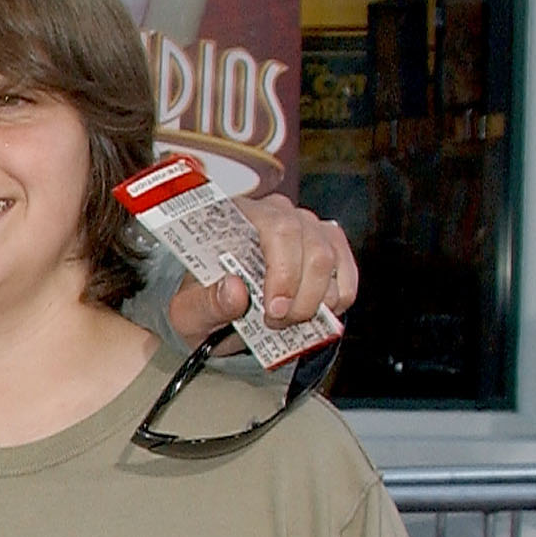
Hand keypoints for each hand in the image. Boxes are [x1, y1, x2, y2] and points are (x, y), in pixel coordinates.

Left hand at [165, 191, 358, 339]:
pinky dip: (334, 302)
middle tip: (276, 322)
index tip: (274, 308)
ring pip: (331, 259)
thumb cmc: (202, 305)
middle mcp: (277, 214)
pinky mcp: (329, 249)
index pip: (276, 228)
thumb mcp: (189, 312)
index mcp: (237, 216)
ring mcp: (307, 229)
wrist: (216, 316)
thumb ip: (206, 303)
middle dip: (300, 295)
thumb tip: (234, 289)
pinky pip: (346, 274)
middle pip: (311, 245)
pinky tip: (309, 314)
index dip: (283, 270)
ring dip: (315, 300)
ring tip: (286, 321)